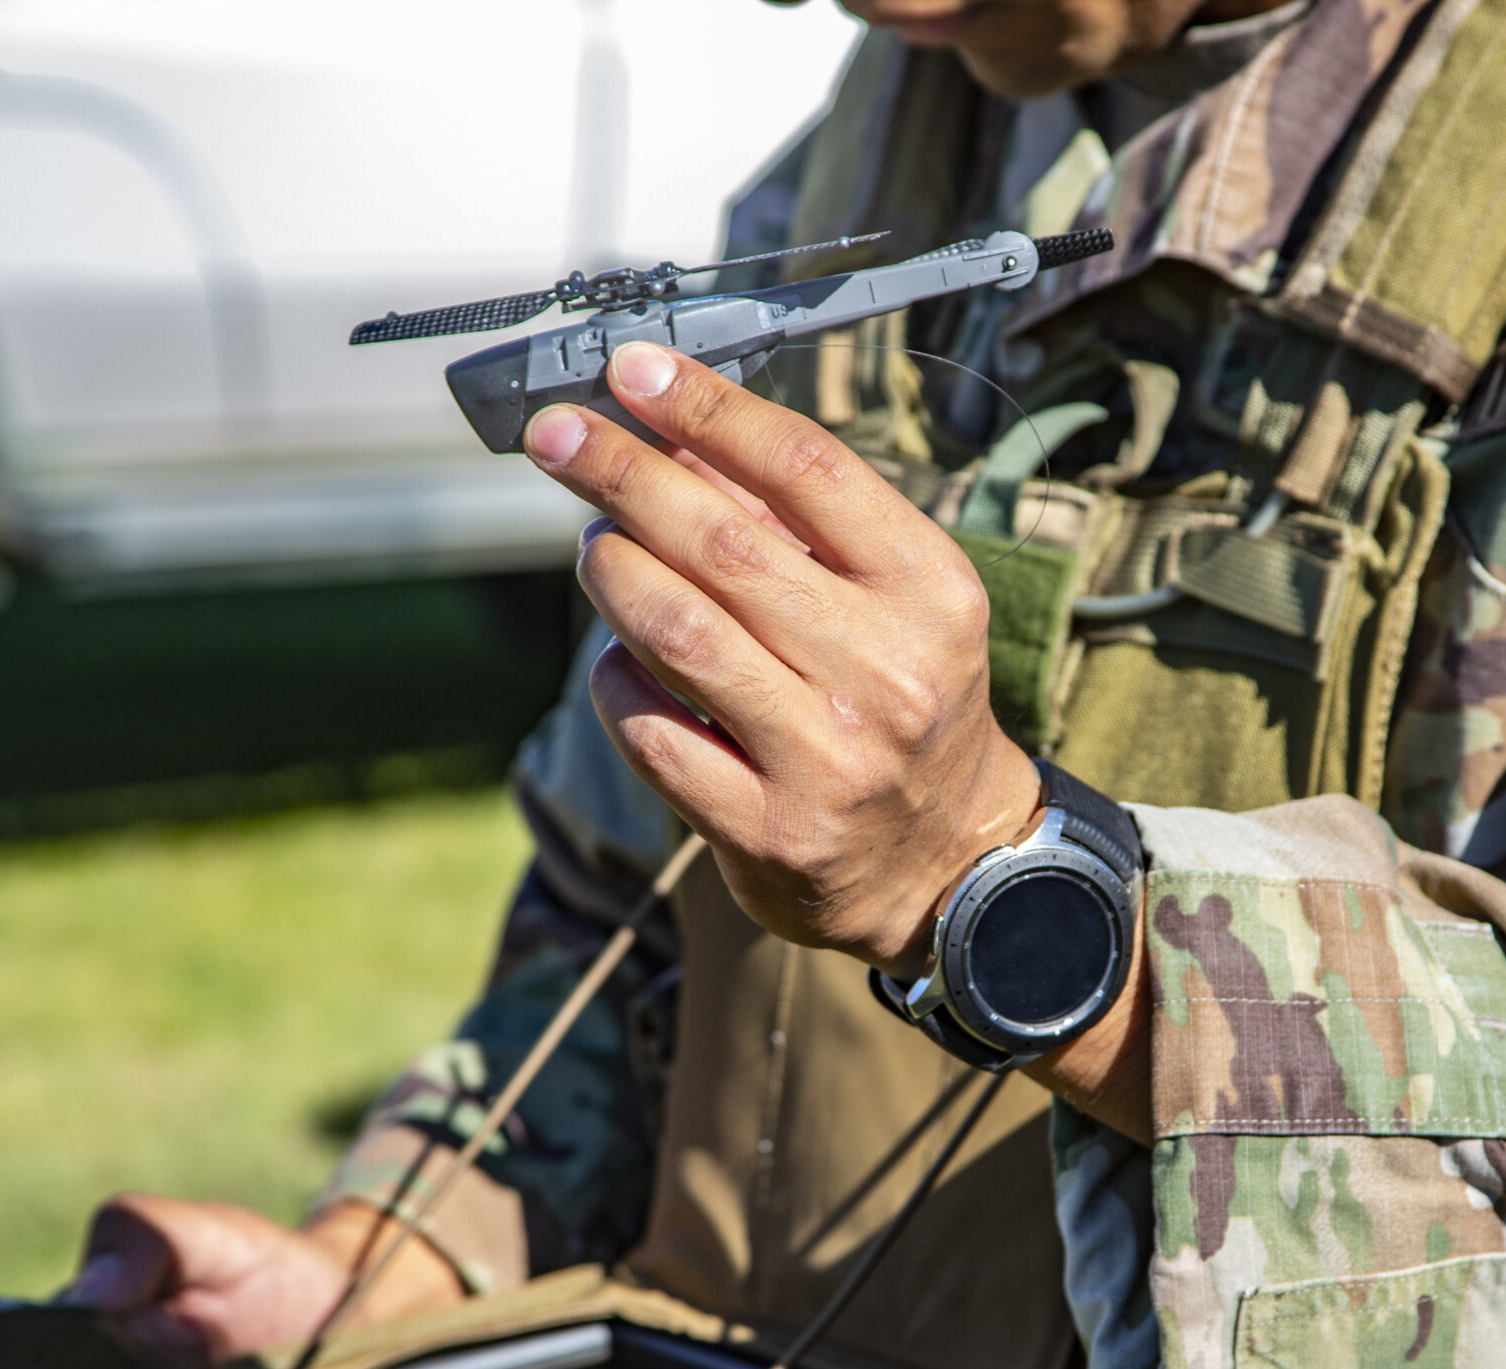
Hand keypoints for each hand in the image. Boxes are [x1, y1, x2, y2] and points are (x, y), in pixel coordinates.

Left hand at [525, 342, 1043, 976]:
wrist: (948, 862)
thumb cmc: (903, 700)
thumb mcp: (893, 597)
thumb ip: (797, 522)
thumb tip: (670, 434)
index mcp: (929, 592)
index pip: (807, 470)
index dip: (708, 408)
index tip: (634, 369)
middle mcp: (885, 673)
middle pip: (723, 544)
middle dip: (622, 473)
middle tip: (558, 436)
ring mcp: (825, 759)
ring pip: (676, 633)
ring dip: (611, 571)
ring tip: (595, 546)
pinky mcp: (766, 831)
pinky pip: (651, 730)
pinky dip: (617, 678)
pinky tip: (623, 658)